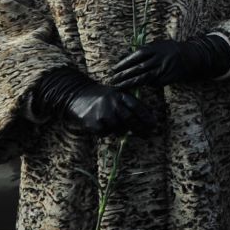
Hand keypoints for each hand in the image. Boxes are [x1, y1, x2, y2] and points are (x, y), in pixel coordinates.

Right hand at [30, 68, 148, 136]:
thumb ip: (129, 104)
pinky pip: (106, 133)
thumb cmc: (100, 96)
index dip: (148, 118)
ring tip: (113, 123)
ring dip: (120, 130)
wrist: (76, 94)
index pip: (138, 107)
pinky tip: (100, 123)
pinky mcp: (94, 124)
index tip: (154, 125)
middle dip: (141, 129)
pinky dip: (106, 131)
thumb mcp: (116, 93)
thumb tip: (147, 118)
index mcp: (120, 95)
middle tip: (148, 135)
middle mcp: (113, 103)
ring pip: (119, 129)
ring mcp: (103, 114)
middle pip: (131, 120)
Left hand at [106, 36, 229, 88]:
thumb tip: (125, 56)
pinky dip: (144, 85)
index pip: (137, 55)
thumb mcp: (160, 45)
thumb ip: (145, 50)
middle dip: (124, 75)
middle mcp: (160, 58)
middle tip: (113, 80)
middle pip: (139, 68)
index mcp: (156, 48)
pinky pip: (154, 83)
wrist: (193, 57)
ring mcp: (165, 69)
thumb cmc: (172, 50)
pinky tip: (136, 88)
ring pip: (145, 77)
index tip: (114, 69)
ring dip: (130, 83)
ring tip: (119, 86)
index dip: (124, 62)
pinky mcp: (169, 78)